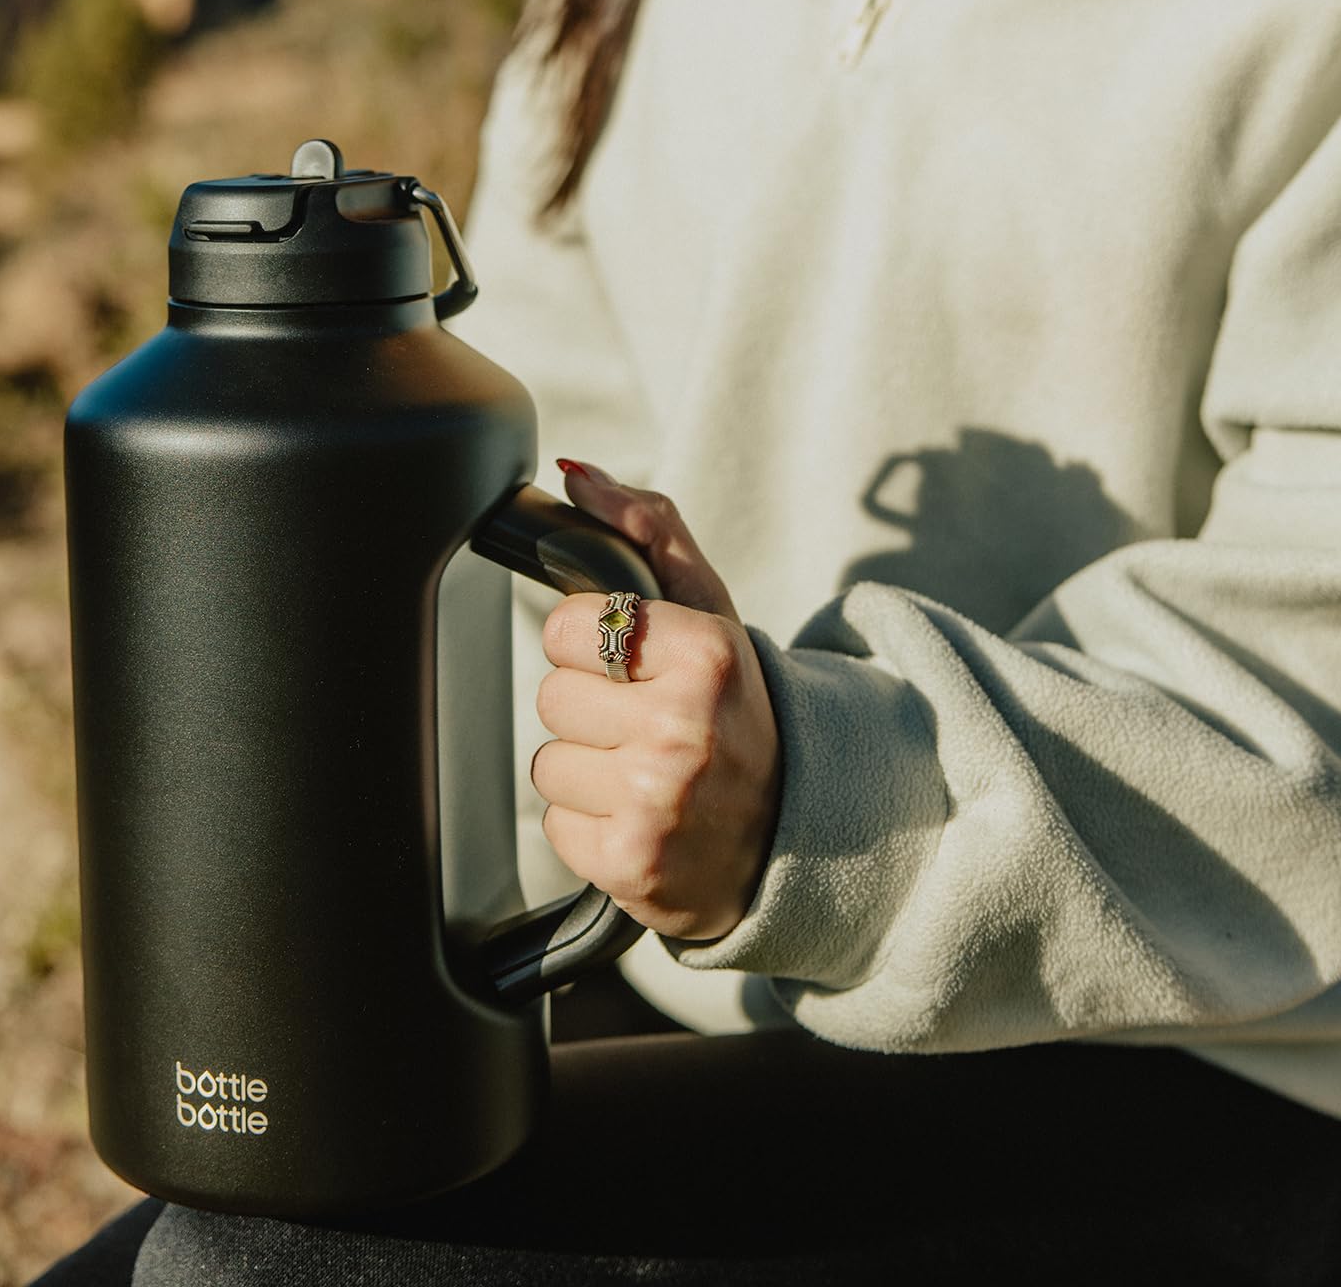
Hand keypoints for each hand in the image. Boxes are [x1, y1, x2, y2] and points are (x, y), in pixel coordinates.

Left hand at [531, 460, 781, 940]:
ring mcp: (657, 802)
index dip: (591, 644)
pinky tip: (639, 817)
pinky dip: (589, 824)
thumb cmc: (737, 709)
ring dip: (588, 769)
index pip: (567, 626)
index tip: (633, 664)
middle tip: (647, 724)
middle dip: (592, 708)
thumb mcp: (711, 611)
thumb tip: (574, 474)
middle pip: (551, 695)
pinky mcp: (630, 865)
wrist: (792, 833)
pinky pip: (555, 823)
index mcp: (706, 653)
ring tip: (645, 773)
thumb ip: (647, 528)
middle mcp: (683, 728)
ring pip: (547, 761)